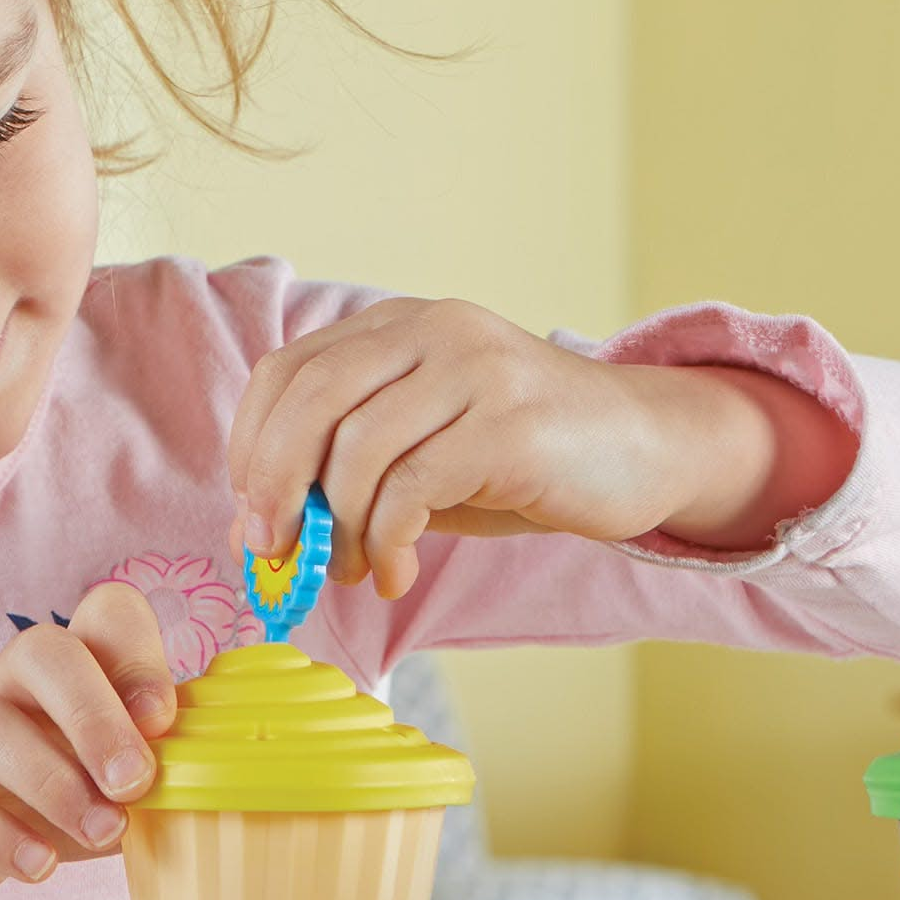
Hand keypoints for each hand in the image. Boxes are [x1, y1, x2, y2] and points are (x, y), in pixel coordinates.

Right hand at [0, 581, 176, 899]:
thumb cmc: (36, 803)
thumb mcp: (96, 783)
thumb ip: (139, 776)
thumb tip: (202, 787)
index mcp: (64, 667)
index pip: (105, 616)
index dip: (139, 657)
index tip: (166, 721)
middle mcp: (1, 675)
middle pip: (45, 650)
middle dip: (95, 715)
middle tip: (134, 782)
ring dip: (51, 781)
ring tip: (101, 831)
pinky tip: (37, 865)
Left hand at [227, 295, 853, 600]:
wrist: (646, 448)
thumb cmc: (520, 457)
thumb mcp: (419, 450)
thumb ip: (344, 470)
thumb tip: (259, 531)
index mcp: (396, 326)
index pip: (288, 370)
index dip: (253, 445)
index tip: (252, 515)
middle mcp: (431, 329)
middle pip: (310, 399)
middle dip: (274, 484)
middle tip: (272, 550)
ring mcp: (474, 369)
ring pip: (357, 449)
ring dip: (337, 528)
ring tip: (350, 571)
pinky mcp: (510, 421)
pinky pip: (413, 486)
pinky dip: (386, 542)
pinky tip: (393, 574)